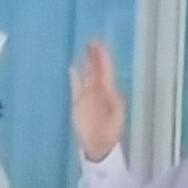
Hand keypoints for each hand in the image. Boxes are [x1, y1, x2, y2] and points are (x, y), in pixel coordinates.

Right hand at [68, 39, 122, 161]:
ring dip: (86, 62)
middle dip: (95, 55)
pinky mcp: (78, 103)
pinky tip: (73, 67)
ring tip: (84, 48)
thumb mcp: (115, 118)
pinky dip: (75, 77)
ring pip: (87, 75)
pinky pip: (76, 86)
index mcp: (109, 92)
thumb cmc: (109, 133)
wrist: (99, 146)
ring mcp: (88, 96)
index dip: (102, 57)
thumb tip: (106, 89)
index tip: (99, 44)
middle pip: (96, 69)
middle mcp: (98, 91)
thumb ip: (112, 103)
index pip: (105, 70)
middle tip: (91, 40)